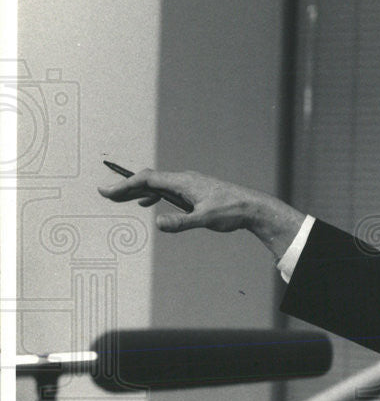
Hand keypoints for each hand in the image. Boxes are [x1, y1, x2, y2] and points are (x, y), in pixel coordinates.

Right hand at [98, 169, 305, 257]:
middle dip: (127, 186)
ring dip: (139, 191)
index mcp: (184, 182)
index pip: (148, 179)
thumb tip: (158, 222)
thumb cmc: (231, 210)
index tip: (108, 191)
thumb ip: (181, 222)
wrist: (252, 207)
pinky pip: (168, 190)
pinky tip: (147, 203)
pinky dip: (153, 195)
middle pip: (150, 179)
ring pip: (158, 185)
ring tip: (121, 199)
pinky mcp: (195, 191)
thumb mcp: (205, 218)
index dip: (126, 184)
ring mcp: (190, 185)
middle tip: (106, 194)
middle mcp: (185, 180)